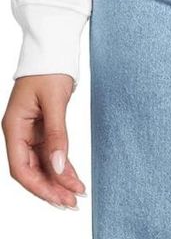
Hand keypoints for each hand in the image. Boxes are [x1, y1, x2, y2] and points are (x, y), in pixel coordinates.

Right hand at [2, 74, 86, 209]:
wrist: (53, 47)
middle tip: (73, 201)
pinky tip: (74, 177)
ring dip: (58, 179)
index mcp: (14, 127)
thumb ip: (57, 135)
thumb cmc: (49, 68)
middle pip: (31, 170)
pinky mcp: (41, 128)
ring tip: (77, 193)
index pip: (20, 168)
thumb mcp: (54, 101)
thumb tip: (58, 167)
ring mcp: (30, 131)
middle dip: (51, 188)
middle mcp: (19, 132)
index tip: (60, 198)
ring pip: (41, 164)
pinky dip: (61, 165)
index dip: (39, 187)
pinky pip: (49, 153)